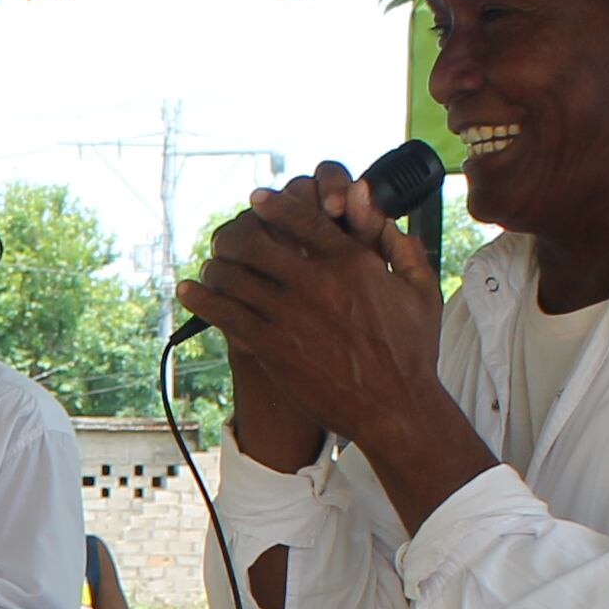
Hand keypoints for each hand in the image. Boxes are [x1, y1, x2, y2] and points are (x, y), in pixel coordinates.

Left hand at [177, 161, 447, 452]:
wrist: (394, 408)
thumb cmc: (412, 350)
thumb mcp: (419, 289)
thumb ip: (397, 243)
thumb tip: (372, 204)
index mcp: (352, 261)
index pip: (302, 217)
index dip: (273, 205)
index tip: (256, 199)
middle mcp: (316, 283)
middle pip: (255, 241)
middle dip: (234, 235)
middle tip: (225, 239)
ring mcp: (290, 316)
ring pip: (233, 276)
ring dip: (216, 267)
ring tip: (210, 268)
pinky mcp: (271, 348)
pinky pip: (224, 315)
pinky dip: (202, 299)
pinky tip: (189, 291)